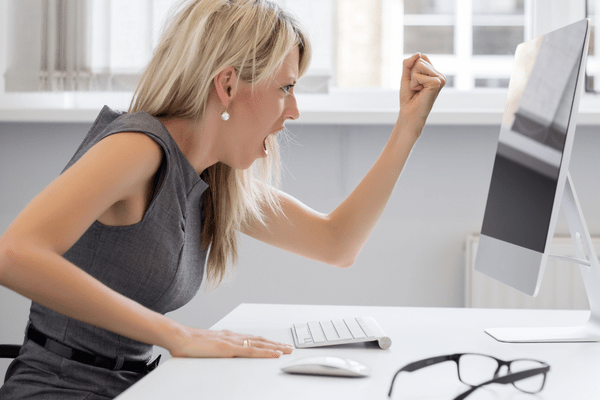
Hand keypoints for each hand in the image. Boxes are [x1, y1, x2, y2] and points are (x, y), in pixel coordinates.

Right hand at [168, 326, 293, 357]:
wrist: (178, 336)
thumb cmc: (188, 343)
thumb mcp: (205, 346)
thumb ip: (215, 349)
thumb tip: (217, 354)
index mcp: (228, 336)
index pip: (252, 338)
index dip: (266, 342)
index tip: (276, 344)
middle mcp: (233, 336)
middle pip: (260, 340)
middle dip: (275, 344)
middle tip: (288, 347)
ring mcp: (232, 342)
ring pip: (260, 344)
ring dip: (275, 347)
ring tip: (286, 350)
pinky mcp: (229, 349)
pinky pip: (251, 351)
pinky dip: (265, 352)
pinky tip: (274, 354)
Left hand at [399, 53, 445, 136]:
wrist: (409, 112)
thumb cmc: (408, 97)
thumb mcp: (406, 76)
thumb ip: (409, 63)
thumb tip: (418, 53)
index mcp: (434, 72)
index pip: (421, 57)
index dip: (412, 69)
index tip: (414, 82)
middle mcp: (440, 75)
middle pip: (420, 60)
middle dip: (412, 74)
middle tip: (416, 87)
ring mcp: (440, 79)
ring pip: (419, 65)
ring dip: (413, 79)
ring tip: (418, 89)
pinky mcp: (437, 83)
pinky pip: (419, 75)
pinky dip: (415, 83)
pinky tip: (420, 92)